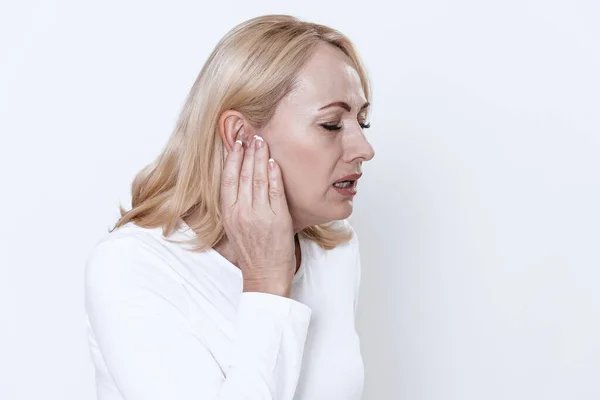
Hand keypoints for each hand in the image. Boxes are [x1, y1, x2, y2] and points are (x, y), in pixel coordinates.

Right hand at [220, 134, 295, 296]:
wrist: (264, 276)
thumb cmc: (252, 253)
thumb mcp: (236, 228)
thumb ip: (236, 206)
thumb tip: (239, 182)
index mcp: (229, 214)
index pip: (228, 178)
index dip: (232, 158)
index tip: (236, 143)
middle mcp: (242, 212)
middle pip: (243, 174)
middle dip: (248, 151)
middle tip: (251, 134)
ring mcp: (260, 215)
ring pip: (259, 178)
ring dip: (261, 157)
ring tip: (262, 142)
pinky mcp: (278, 218)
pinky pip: (275, 191)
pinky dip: (274, 174)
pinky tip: (274, 162)